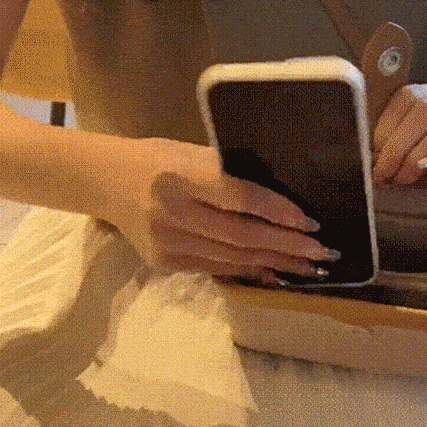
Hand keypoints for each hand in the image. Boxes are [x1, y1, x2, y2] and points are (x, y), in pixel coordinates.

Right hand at [105, 137, 334, 283]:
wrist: (104, 181)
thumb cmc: (157, 158)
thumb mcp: (191, 152)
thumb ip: (229, 174)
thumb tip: (283, 199)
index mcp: (181, 174)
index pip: (240, 198)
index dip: (279, 212)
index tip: (311, 222)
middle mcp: (173, 212)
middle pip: (242, 235)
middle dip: (287, 246)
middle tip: (322, 252)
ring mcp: (168, 242)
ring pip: (232, 258)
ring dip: (275, 264)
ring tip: (309, 267)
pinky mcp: (166, 262)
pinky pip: (217, 269)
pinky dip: (250, 272)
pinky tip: (275, 273)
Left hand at [372, 83, 426, 184]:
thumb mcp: (413, 133)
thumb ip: (393, 134)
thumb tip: (368, 154)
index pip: (407, 97)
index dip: (386, 125)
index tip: (373, 152)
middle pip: (426, 112)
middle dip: (399, 145)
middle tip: (384, 172)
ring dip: (418, 154)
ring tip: (403, 177)